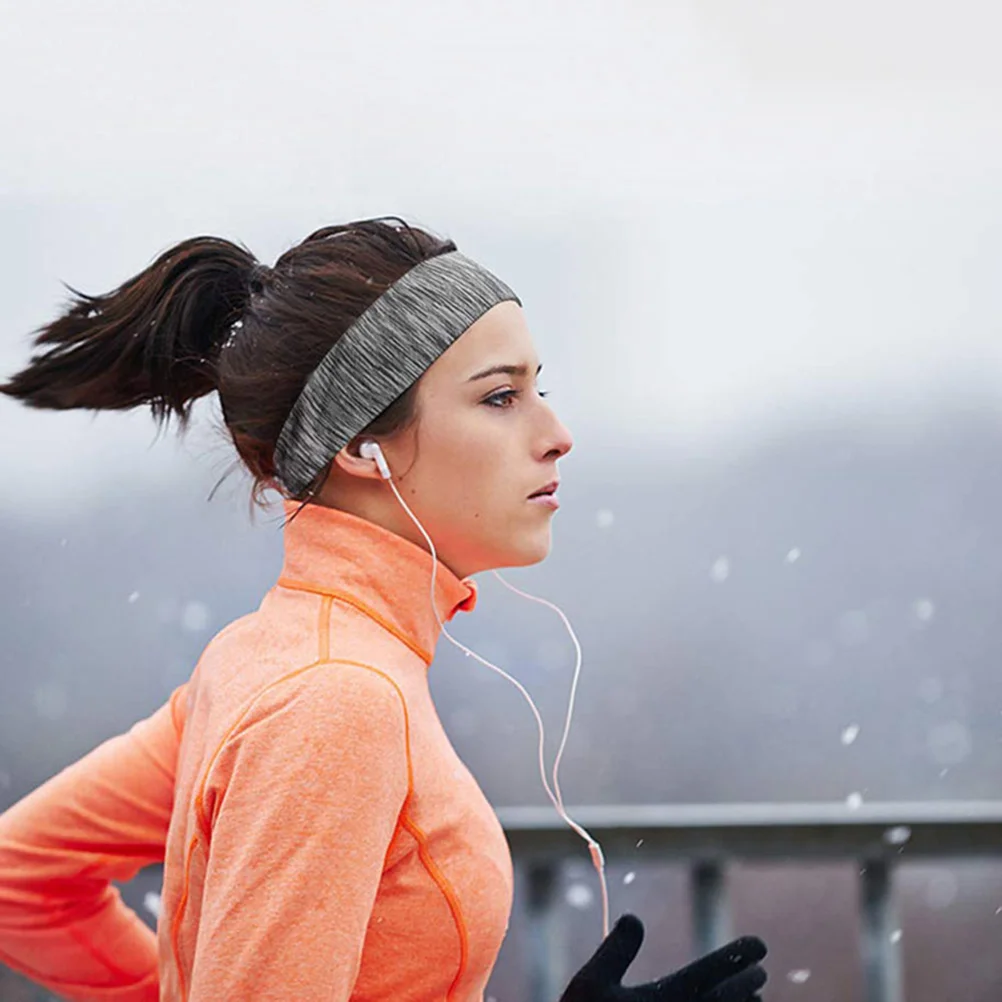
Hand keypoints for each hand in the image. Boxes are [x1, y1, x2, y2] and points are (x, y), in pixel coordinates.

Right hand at [559, 915, 767, 1001]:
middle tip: (760, 972)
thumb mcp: (590, 983)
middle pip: (730, 998)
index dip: (740, 953)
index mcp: (666, 998)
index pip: (714, 969)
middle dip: (747, 981)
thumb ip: (616, 949)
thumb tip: (633, 918)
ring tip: (754, 998)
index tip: (760, 944)